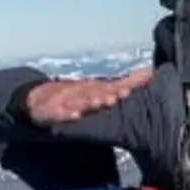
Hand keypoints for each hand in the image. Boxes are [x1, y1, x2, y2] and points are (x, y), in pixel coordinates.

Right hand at [23, 68, 152, 124]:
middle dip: (108, 94)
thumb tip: (150, 74)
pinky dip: (67, 113)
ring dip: (90, 101)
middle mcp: (82, 92)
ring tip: (100, 102)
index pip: (110, 87)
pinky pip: (59, 113)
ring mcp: (66, 100)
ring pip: (79, 101)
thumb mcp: (100, 89)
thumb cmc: (76, 94)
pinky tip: (74, 115)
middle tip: (119, 96)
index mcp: (94, 88)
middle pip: (95, 92)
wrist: (38, 99)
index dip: (121, 88)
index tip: (132, 90)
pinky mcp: (52, 111)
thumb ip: (126, 83)